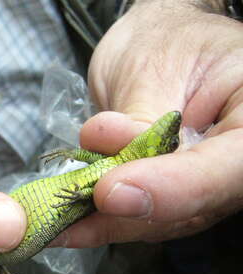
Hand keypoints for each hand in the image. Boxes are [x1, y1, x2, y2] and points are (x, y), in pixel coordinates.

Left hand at [60, 1, 242, 246]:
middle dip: (125, 214)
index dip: (171, 188)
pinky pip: (140, 217)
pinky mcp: (173, 195)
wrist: (159, 46)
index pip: (227, 167)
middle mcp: (237, 159)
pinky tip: (68, 220)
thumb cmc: (165, 42)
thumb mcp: (154, 69)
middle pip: (193, 206)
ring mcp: (206, 183)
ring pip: (161, 221)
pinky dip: (100, 220)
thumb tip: (112, 167)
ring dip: (104, 222)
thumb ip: (139, 123)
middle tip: (65, 215)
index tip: (111, 192)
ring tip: (57, 216)